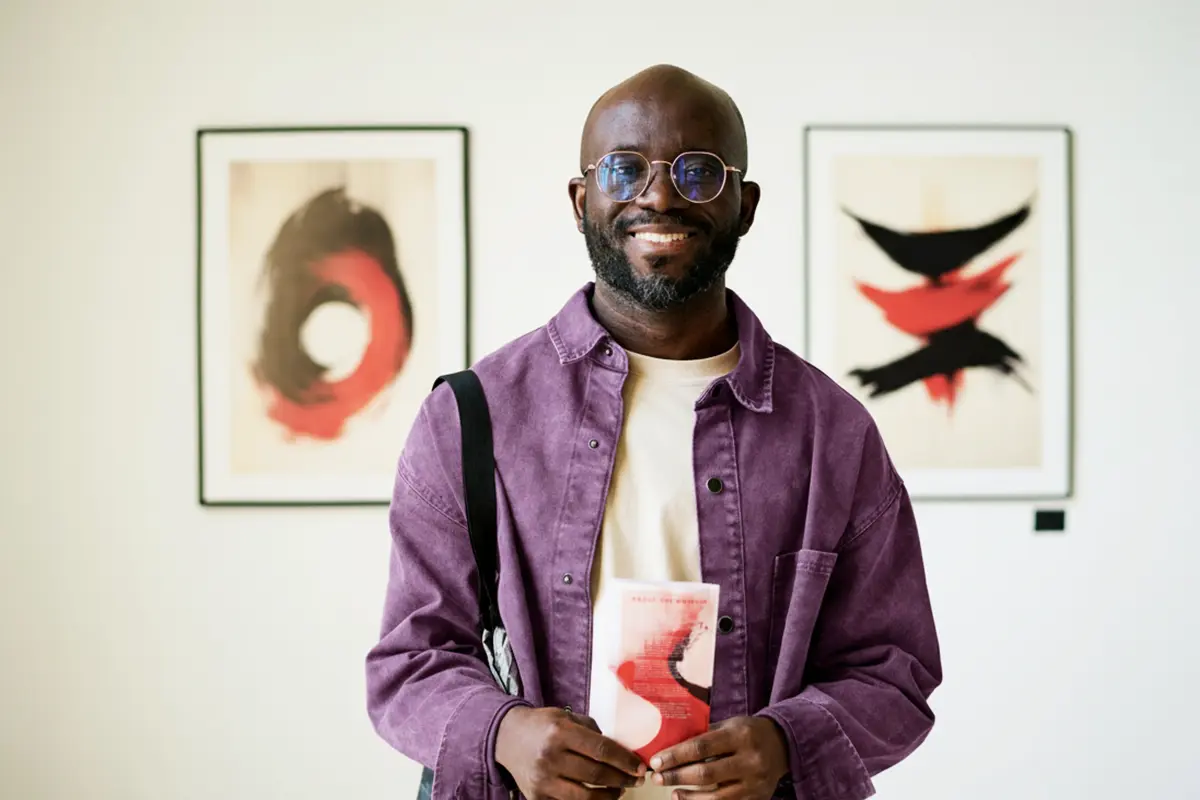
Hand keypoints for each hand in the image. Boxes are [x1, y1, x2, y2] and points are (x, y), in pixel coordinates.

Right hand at [495, 706, 646, 798]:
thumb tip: (619, 750)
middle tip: (637, 780)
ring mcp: (542, 780)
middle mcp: (550, 757)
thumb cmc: (541, 725)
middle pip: (596, 774)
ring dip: (609, 796)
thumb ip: (591, 731)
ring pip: (585, 797)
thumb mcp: (565, 717)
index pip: (601, 749)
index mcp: (560, 732)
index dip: (625, 760)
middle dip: (622, 779)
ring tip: (620, 790)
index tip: (640, 766)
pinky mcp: (536, 797)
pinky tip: (599, 797)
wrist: (505, 737)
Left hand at [647, 716, 788, 798]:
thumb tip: (670, 744)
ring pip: (715, 796)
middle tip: (657, 777)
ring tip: (671, 791)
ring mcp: (754, 783)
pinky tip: (688, 799)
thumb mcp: (730, 725)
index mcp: (740, 736)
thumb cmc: (749, 732)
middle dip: (676, 776)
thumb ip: (705, 735)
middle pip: (705, 774)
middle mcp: (749, 760)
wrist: (783, 745)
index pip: (701, 747)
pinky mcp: (757, 799)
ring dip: (688, 796)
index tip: (656, 761)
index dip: (675, 756)